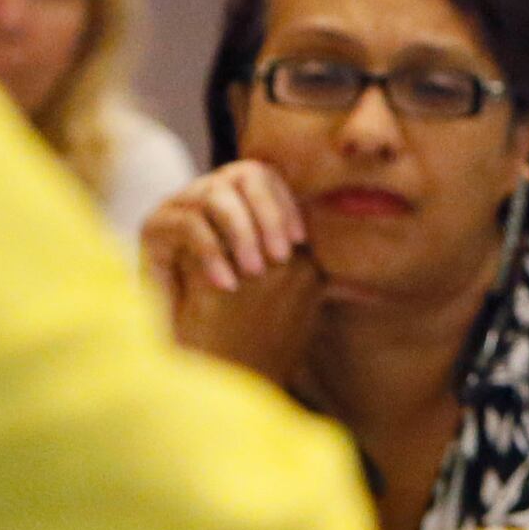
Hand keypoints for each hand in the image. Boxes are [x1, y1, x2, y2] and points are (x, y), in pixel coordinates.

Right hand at [142, 162, 323, 381]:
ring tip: (251, 272)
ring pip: (214, 196)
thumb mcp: (288, 296)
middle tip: (278, 258)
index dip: (286, 205)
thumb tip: (375, 291)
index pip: (269, 179)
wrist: (192, 353)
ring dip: (240, 232)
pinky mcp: (153, 229)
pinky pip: (185, 224)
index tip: (299, 242)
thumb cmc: (241, 323)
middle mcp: (213, 198)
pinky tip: (224, 283)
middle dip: (266, 215)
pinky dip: (208, 253)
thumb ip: (326, 282)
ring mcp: (181, 209)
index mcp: (245, 204)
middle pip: (244, 176)